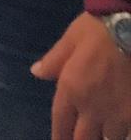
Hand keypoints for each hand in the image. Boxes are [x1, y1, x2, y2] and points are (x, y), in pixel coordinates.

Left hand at [31, 12, 130, 139]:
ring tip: (100, 132)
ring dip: (103, 136)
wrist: (130, 28)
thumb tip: (36, 72)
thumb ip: (53, 60)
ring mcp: (117, 114)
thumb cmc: (98, 30)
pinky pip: (127, 131)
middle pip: (84, 139)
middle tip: (78, 138)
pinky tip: (120, 125)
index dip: (59, 136)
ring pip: (109, 138)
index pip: (61, 122)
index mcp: (71, 89)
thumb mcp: (70, 40)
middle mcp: (92, 107)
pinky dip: (122, 130)